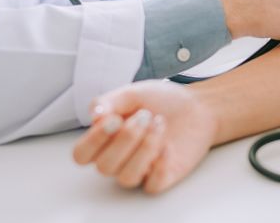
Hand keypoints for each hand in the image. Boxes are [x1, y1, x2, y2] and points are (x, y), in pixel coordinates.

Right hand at [72, 81, 215, 193]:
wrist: (197, 106)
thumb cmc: (161, 101)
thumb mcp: (133, 93)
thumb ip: (110, 101)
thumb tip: (94, 114)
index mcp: (105, 139)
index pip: (82, 155)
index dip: (93, 141)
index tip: (115, 119)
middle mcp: (119, 158)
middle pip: (104, 167)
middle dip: (125, 139)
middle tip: (145, 116)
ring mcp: (140, 170)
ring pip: (127, 177)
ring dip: (144, 149)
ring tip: (160, 123)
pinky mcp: (162, 178)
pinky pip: (152, 185)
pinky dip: (160, 167)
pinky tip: (168, 147)